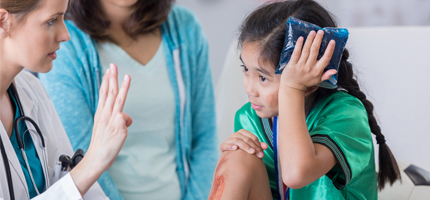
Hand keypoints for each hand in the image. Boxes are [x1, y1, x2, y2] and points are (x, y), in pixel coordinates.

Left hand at [70, 63, 131, 195]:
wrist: (96, 159)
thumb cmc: (108, 150)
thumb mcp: (119, 137)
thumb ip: (121, 123)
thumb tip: (123, 114)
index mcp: (110, 117)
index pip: (119, 98)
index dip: (124, 86)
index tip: (127, 75)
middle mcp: (104, 114)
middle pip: (109, 92)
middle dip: (112, 78)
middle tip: (113, 65)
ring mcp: (101, 116)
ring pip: (104, 96)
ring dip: (107, 83)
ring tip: (108, 73)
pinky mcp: (99, 120)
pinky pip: (102, 102)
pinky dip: (104, 94)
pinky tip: (105, 92)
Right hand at [220, 129, 267, 157]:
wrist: (229, 157)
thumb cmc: (242, 151)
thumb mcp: (250, 148)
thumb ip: (258, 146)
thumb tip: (266, 146)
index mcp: (242, 133)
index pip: (252, 137)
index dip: (258, 145)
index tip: (262, 153)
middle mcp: (235, 134)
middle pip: (246, 138)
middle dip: (254, 147)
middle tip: (260, 155)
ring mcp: (228, 140)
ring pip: (237, 140)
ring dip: (245, 146)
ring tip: (251, 152)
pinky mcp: (222, 146)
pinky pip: (225, 145)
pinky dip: (230, 146)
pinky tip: (236, 148)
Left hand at [280, 30, 336, 91]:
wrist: (292, 88)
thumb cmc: (306, 82)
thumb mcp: (318, 80)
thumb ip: (326, 75)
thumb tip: (335, 70)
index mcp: (317, 71)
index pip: (326, 59)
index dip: (329, 50)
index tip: (332, 41)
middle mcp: (309, 68)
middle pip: (315, 51)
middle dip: (318, 40)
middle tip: (320, 32)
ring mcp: (300, 66)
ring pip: (306, 50)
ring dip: (309, 40)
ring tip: (312, 32)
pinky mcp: (292, 65)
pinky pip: (296, 53)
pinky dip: (299, 45)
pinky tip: (301, 38)